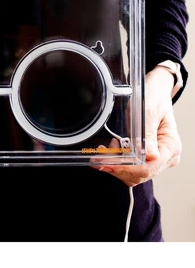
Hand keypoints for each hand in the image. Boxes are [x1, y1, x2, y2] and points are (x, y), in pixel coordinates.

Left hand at [91, 66, 181, 186]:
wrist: (154, 92)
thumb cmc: (153, 99)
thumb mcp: (148, 112)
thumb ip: (147, 134)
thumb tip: (150, 156)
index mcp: (170, 146)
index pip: (148, 167)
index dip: (126, 168)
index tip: (108, 164)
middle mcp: (165, 157)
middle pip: (140, 174)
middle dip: (117, 169)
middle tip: (98, 159)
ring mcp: (156, 159)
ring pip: (134, 175)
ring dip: (116, 167)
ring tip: (103, 153)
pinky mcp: (146, 158)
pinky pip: (131, 168)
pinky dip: (117, 164)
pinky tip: (108, 152)